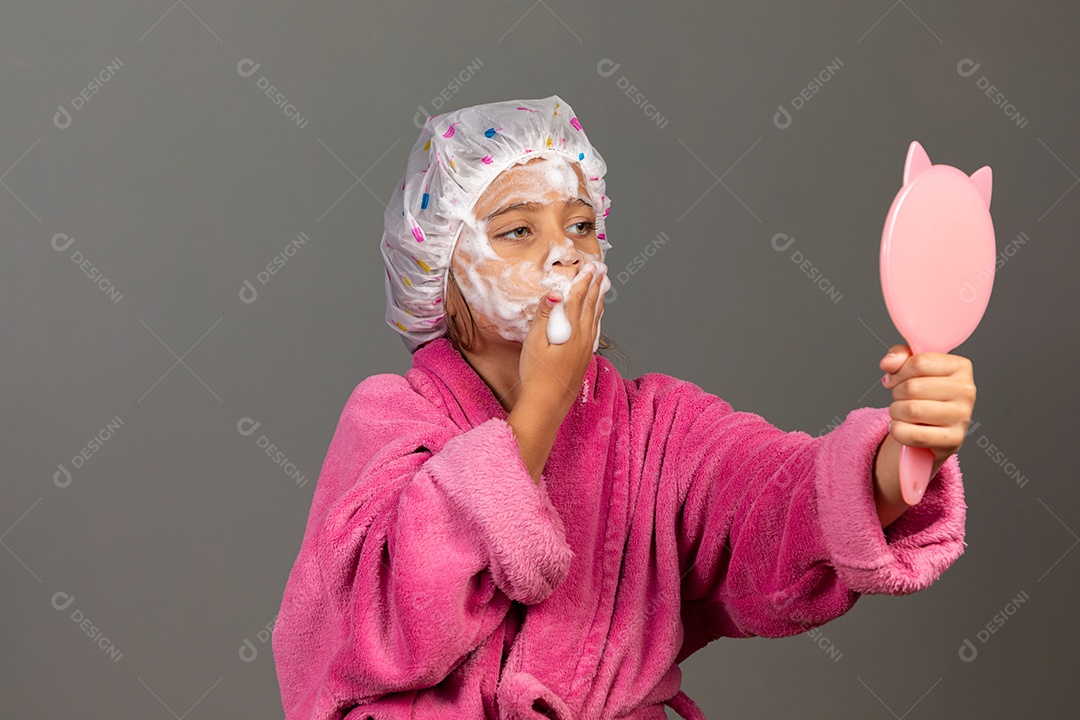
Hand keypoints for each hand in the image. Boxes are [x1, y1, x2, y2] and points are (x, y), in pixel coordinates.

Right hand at [518, 261, 608, 415]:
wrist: (547, 403)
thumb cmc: (537, 374)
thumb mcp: (534, 342)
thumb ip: (544, 316)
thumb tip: (554, 294)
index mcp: (571, 331)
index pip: (578, 299)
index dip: (583, 281)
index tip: (589, 267)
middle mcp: (583, 338)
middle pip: (591, 306)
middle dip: (596, 286)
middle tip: (602, 270)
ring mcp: (586, 349)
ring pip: (596, 318)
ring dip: (599, 300)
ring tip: (604, 288)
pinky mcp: (584, 358)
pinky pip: (595, 331)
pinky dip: (597, 318)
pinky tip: (597, 318)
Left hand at [879, 344, 976, 465]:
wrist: (933, 429)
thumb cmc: (923, 394)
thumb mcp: (911, 367)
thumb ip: (899, 355)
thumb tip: (888, 363)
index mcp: (960, 367)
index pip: (919, 363)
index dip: (898, 372)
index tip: (896, 379)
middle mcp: (966, 391)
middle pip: (912, 388)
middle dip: (896, 394)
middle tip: (901, 398)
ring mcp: (962, 416)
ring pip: (911, 411)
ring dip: (896, 412)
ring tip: (902, 413)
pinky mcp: (954, 440)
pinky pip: (913, 435)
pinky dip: (898, 431)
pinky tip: (901, 427)